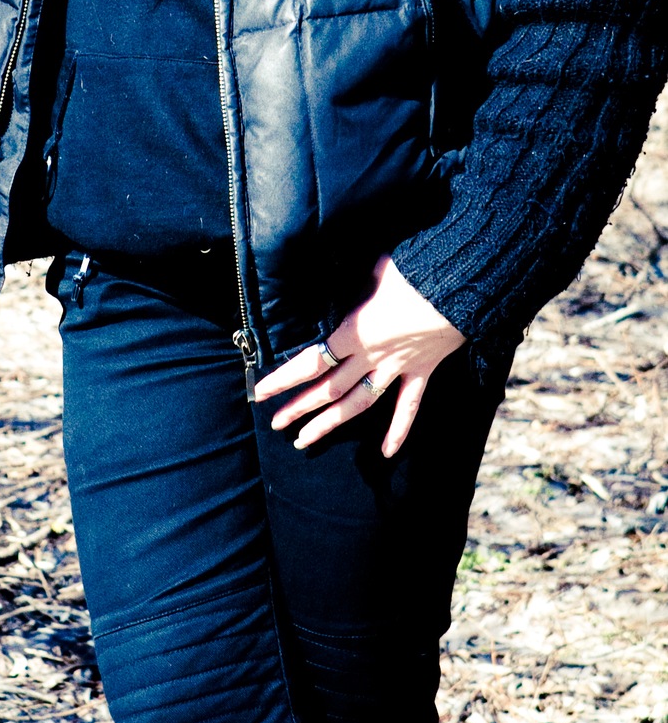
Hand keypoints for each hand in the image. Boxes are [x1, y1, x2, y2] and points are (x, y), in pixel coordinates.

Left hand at [253, 255, 464, 457]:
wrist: (462, 286)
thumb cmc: (418, 272)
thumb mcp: (379, 269)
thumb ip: (360, 279)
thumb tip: (354, 271)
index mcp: (354, 331)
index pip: (311, 362)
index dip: (283, 379)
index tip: (261, 392)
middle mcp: (371, 355)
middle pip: (328, 389)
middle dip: (299, 408)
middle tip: (276, 425)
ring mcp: (396, 367)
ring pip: (358, 403)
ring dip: (330, 424)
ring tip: (305, 441)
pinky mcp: (422, 372)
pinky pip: (408, 407)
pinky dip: (398, 430)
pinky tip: (386, 453)